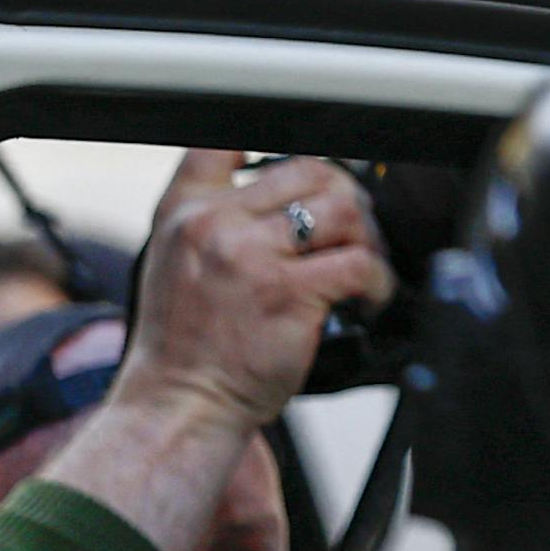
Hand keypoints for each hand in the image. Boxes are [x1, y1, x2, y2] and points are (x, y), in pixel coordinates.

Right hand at [46, 151, 390, 550]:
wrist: (175, 407)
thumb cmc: (183, 346)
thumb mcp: (171, 263)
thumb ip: (212, 220)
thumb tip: (282, 192)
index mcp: (184, 212)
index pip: (222, 143)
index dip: (273, 143)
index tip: (307, 170)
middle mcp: (214, 225)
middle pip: (309, 171)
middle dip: (343, 197)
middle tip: (352, 230)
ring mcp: (251, 257)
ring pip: (341, 209)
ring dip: (366, 235)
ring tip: (361, 262)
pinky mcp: (288, 293)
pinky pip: (359, 262)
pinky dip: (378, 280)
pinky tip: (368, 297)